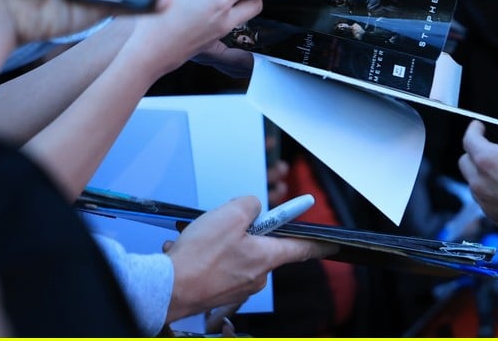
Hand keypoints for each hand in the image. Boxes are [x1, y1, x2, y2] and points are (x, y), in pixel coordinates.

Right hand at [122, 0, 269, 80]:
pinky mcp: (209, 44)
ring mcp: (218, 34)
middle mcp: (223, 19)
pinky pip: (225, 28)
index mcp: (218, 1)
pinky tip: (207, 13)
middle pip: (254, 5)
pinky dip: (224, 19)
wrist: (148, 53)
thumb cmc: (156, 21)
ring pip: (241, 19)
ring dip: (240, 8)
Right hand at [163, 195, 334, 322]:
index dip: (318, 243)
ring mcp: (235, 286)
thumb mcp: (231, 214)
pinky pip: (215, 265)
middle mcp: (255, 276)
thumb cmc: (198, 258)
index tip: (330, 243)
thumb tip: (253, 207)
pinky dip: (201, 256)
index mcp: (266, 257)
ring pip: (234, 253)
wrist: (166, 288)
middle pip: (261, 245)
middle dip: (243, 230)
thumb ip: (250, 205)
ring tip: (197, 241)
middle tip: (224, 223)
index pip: (301, 249)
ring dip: (216, 242)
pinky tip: (186, 252)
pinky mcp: (216, 291)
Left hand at [459, 97, 497, 224]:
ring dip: (480, 171)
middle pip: (465, 161)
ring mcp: (485, 201)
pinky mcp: (492, 216)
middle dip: (473, 150)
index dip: (474, 129)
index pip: (469, 139)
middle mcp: (480, 182)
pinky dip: (488, 189)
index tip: (479, 126)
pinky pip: (482, 199)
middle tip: (487, 144)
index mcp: (488, 160)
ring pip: (472, 181)